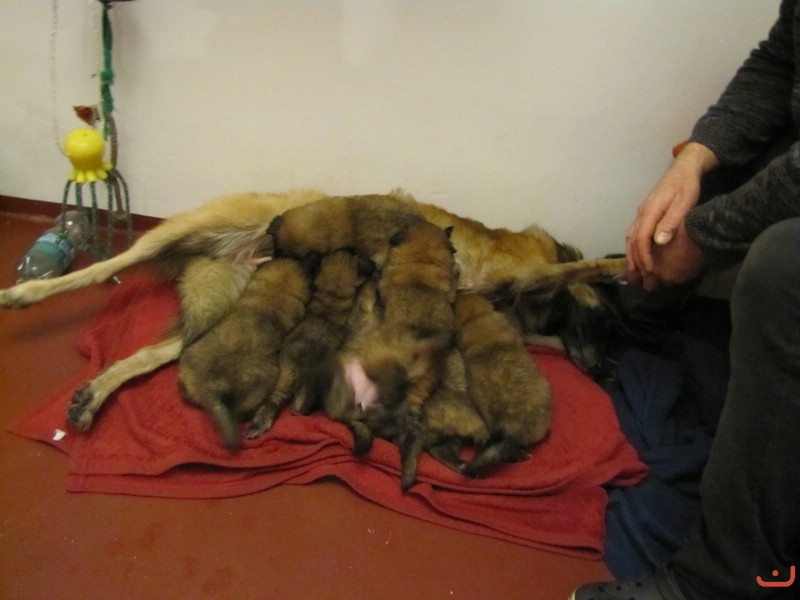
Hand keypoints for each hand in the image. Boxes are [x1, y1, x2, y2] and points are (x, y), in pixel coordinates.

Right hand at [627, 142, 717, 282]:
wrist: (684, 168)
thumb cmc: (686, 185)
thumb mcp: (683, 203)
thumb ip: (671, 222)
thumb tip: (658, 242)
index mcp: (649, 211)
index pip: (640, 239)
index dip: (644, 257)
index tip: (649, 271)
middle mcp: (641, 213)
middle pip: (632, 240)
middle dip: (634, 260)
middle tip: (637, 278)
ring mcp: (642, 212)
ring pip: (631, 237)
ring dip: (631, 255)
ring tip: (634, 271)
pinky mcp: (646, 213)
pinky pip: (635, 233)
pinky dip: (634, 246)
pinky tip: (638, 255)